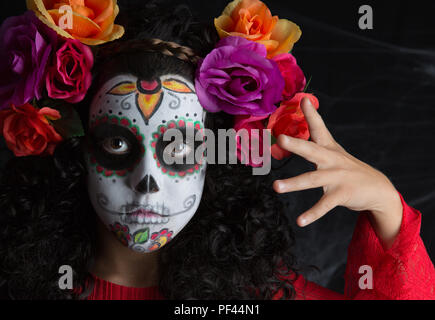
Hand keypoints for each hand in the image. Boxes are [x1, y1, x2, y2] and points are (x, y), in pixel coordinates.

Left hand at [273, 98, 402, 246]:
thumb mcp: (331, 146)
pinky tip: (300, 221)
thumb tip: (304, 100)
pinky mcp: (342, 194)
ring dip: (294, 184)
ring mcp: (337, 177)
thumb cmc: (347, 166)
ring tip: (276, 187)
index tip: (302, 100)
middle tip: (281, 139)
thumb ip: (315, 126)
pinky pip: (324, 205)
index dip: (311, 114)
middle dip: (296, 144)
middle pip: (312, 150)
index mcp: (328, 148)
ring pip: (312, 180)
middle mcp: (331, 160)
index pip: (318, 128)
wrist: (377, 188)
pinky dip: (312, 214)